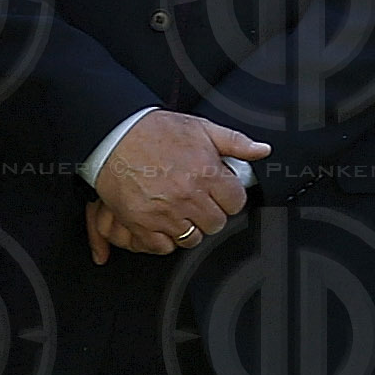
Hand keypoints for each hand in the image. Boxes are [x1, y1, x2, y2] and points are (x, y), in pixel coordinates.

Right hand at [85, 110, 266, 261]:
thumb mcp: (199, 127)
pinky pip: (164, 246)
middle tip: (197, 198)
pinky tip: (162, 219)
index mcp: (206, 173)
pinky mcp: (142, 223)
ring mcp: (165, 212)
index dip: (228, 196)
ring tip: (178, 208)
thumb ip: (234, 141)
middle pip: (216, 223)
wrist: (113, 135)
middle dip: (210, 211)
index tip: (218, 190)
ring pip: (192, 238)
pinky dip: (164, 237)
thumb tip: (262, 150)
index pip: (236, 202)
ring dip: (188, 226)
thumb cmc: (153, 131)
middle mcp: (188, 196)